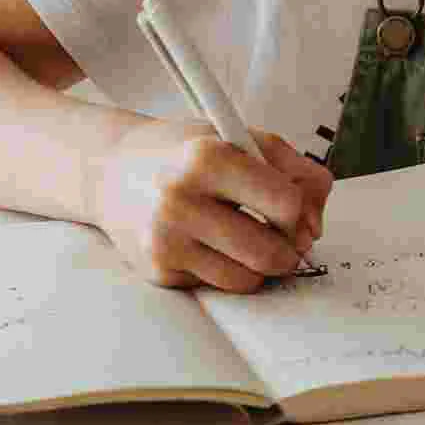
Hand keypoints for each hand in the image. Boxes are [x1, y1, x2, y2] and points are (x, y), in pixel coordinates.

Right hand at [93, 117, 332, 291]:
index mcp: (207, 157)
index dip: (300, 211)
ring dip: (259, 266)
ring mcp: (165, 240)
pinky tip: (209, 243)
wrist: (111, 171)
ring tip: (247, 238)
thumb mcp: (241, 138)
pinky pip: (218, 286)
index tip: (293, 209)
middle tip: (284, 238)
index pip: (286, 204)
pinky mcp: (157, 271)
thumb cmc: (185, 154)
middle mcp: (181, 200)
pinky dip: (225, 270)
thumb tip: (314, 225)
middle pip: (271, 253)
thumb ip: (296, 170)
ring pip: (247, 280)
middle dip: (289, 250)